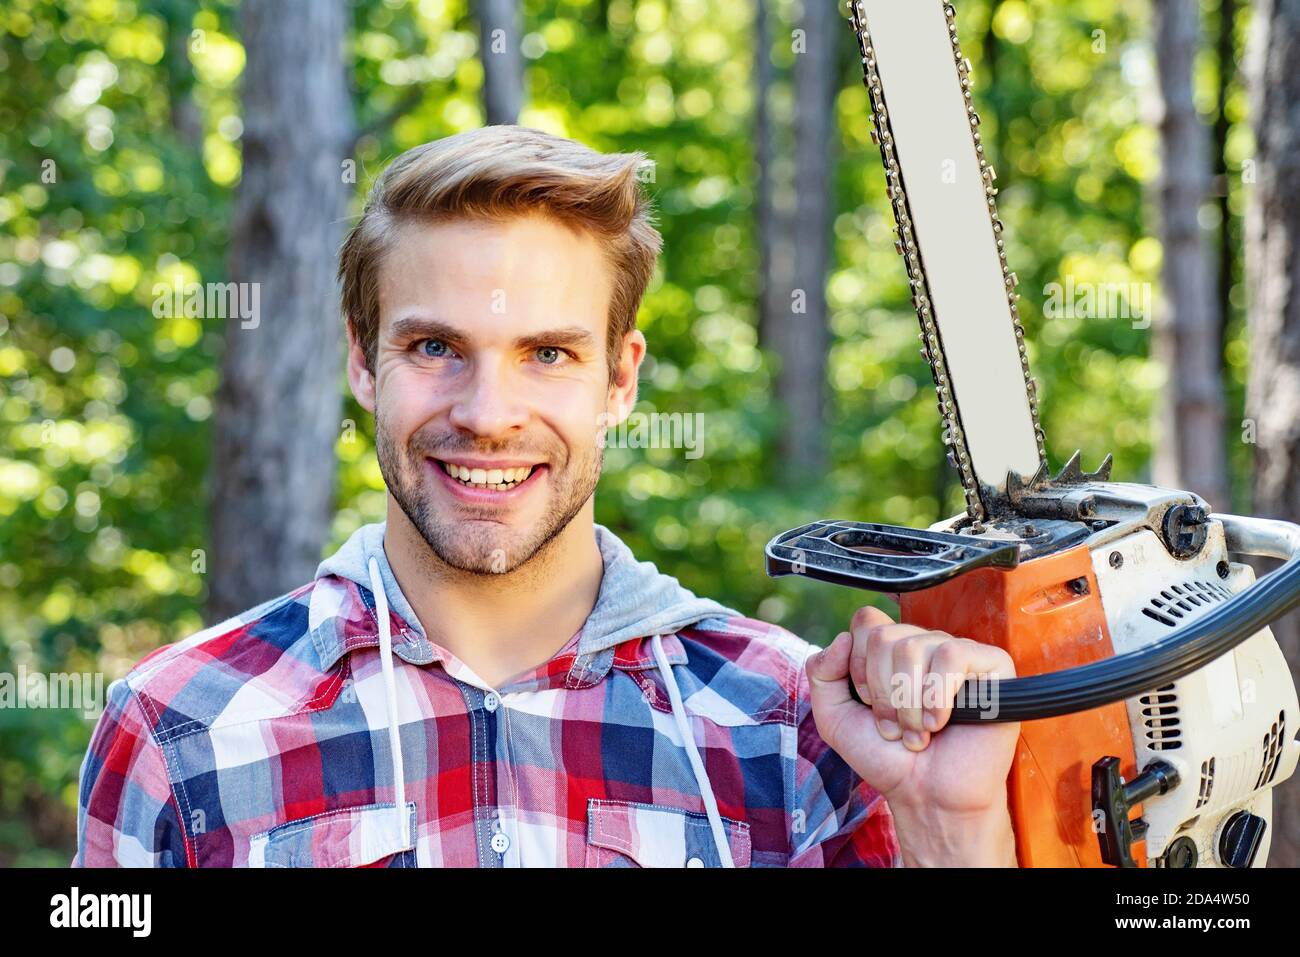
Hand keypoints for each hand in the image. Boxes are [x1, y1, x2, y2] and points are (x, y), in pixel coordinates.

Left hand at [806, 605, 1020, 864]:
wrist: (926, 796)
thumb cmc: (887, 758)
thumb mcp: (835, 718)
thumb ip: (822, 674)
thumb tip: (843, 637)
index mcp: (892, 650)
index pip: (867, 621)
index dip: (860, 665)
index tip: (868, 703)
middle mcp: (924, 645)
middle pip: (886, 637)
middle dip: (883, 693)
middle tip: (895, 727)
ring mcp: (957, 653)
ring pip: (915, 647)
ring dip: (908, 703)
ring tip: (918, 733)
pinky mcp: (991, 666)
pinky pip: (953, 655)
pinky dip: (937, 695)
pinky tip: (939, 722)